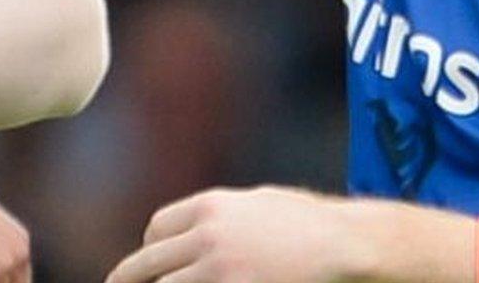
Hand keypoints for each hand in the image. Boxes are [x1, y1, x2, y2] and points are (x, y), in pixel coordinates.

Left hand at [106, 187, 360, 282]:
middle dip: (131, 279)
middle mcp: (206, 237)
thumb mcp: (260, 204)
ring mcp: (218, 271)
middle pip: (147, 264)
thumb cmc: (312, 225)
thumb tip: (195, 228)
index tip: (152, 263)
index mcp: (210, 208)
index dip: (151, 249)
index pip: (156, 230)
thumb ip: (223, 215)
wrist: (347, 245)